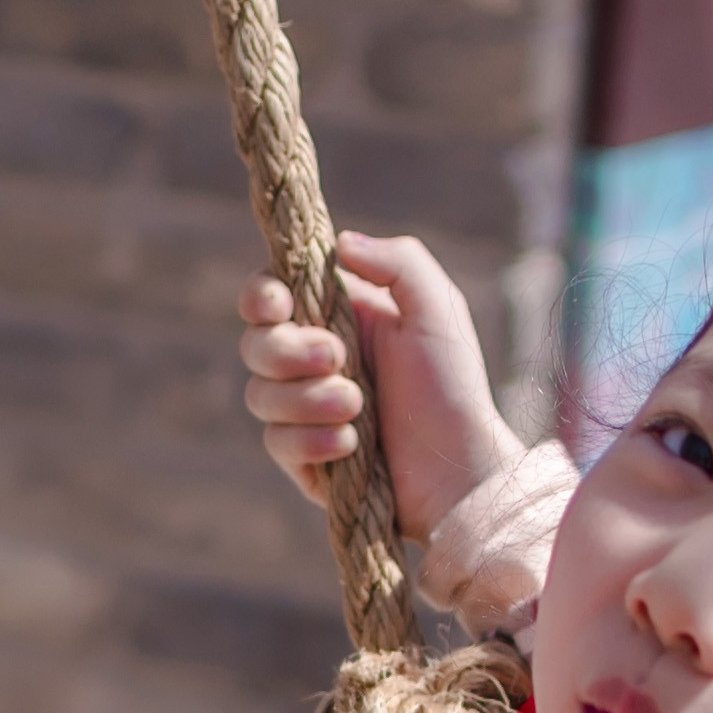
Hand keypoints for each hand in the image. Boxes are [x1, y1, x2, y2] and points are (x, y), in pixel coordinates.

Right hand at [236, 232, 512, 539]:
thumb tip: (340, 243)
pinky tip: (350, 445)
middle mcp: (312, 361)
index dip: (261, 297)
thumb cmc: (452, 386)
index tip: (280, 305)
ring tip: (357, 408)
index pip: (271, 296)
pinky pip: (276, 442)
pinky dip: (311, 441)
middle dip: (287, 351)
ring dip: (306, 400)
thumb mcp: (437, 309)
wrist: (457, 469)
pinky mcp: (302, 457)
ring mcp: (303, 410)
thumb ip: (398, 262)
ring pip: (259, 395)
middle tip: (337, 359)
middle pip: (255, 345)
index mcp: (338, 318)